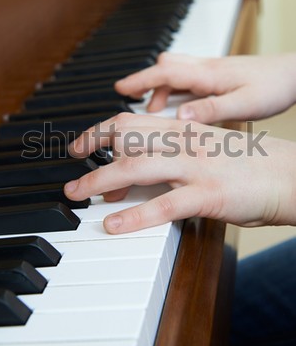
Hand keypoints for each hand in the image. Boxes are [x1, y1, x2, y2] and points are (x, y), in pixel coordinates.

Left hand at [64, 113, 295, 233]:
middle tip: (72, 175)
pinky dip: (134, 215)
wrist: (288, 175)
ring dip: (99, 180)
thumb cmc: (247, 163)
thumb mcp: (206, 148)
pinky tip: (114, 224)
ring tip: (77, 195)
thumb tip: (142, 167)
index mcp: (184, 128)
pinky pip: (164, 204)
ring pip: (135, 166)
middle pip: (125, 137)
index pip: (130, 121)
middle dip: (90, 151)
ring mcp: (196, 166)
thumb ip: (174, 152)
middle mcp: (185, 141)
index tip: (80, 146)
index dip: (98, 131)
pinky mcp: (208, 194)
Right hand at [115, 52, 295, 122]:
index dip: (139, 80)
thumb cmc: (273, 87)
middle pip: (165, 67)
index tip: (119, 88)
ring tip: (155, 111)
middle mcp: (206, 68)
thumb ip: (211, 110)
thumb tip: (179, 117)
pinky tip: (180, 107)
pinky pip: (187, 78)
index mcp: (208, 75)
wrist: (293, 74)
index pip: (165, 72)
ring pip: (175, 72)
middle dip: (144, 82)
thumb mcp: (244, 104)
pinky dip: (175, 90)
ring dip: (160, 88)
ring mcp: (211, 70)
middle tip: (131, 100)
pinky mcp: (218, 75)